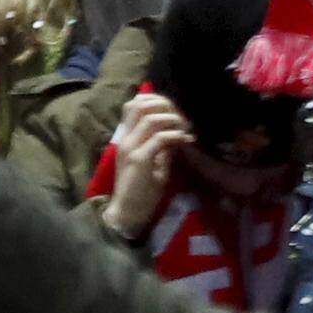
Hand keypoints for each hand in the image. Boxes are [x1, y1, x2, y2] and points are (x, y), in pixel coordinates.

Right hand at [106, 86, 190, 238]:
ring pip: (151, 118)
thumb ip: (161, 146)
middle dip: (166, 105)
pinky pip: (160, 138)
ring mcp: (131, 147)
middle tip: (182, 118)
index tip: (175, 112)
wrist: (128, 211)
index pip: (134, 105)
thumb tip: (177, 132)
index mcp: (126, 137)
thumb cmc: (141, 189)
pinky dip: (176, 136)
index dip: (156, 101)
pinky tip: (186, 141)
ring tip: (185, 129)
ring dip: (173, 120)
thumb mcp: (153, 162)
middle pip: (141, 105)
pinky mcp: (139, 159)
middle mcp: (126, 138)